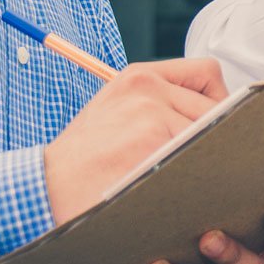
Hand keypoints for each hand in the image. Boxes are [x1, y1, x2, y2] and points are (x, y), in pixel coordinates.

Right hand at [43, 58, 226, 225]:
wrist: (46, 188)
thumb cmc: (82, 159)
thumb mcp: (114, 111)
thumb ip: (157, 103)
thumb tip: (211, 114)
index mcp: (139, 77)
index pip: (207, 75)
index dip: (218, 102)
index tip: (216, 124)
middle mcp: (149, 89)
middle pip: (217, 106)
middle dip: (216, 135)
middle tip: (205, 160)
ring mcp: (154, 115)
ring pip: (211, 134)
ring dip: (206, 158)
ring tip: (190, 177)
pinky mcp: (156, 144)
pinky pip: (199, 157)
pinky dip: (198, 174)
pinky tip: (184, 187)